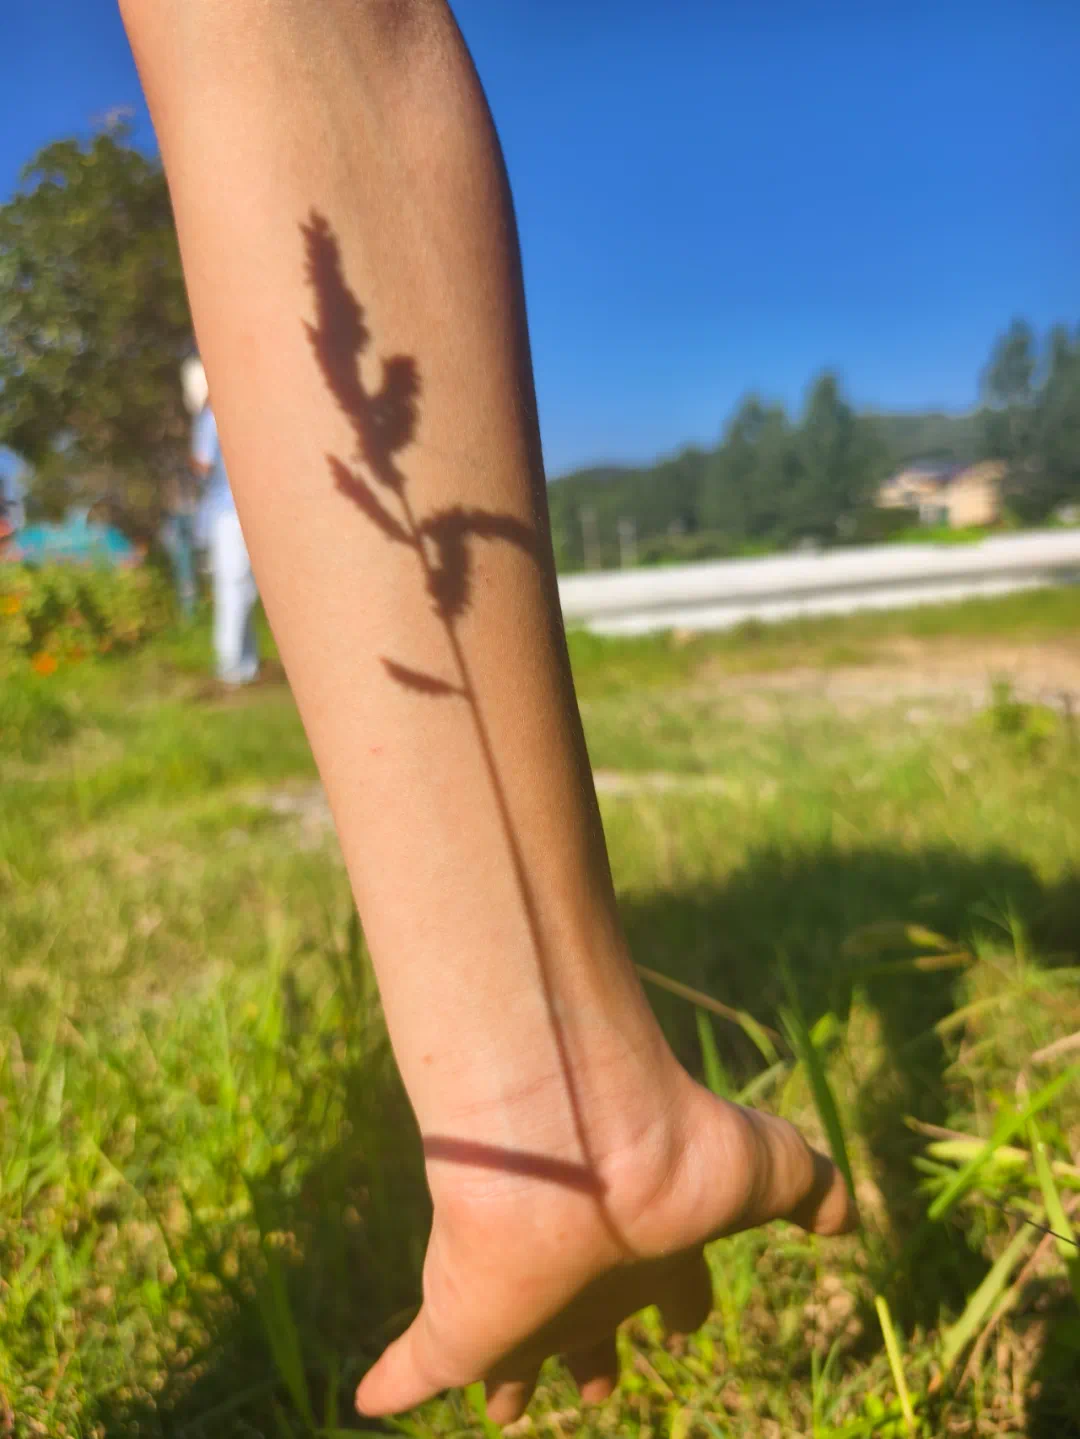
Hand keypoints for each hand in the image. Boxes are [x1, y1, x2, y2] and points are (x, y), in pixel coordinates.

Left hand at [355, 1067, 856, 1424]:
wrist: (580, 1150)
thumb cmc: (676, 1158)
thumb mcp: (770, 1168)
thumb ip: (812, 1187)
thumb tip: (848, 1218)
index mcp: (652, 1248)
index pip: (669, 1288)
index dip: (678, 1308)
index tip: (679, 1328)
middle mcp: (586, 1272)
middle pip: (589, 1326)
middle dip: (591, 1354)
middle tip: (592, 1385)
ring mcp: (521, 1299)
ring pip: (510, 1354)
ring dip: (506, 1379)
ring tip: (502, 1409)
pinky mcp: (461, 1325)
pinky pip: (417, 1369)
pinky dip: (396, 1383)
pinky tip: (371, 1397)